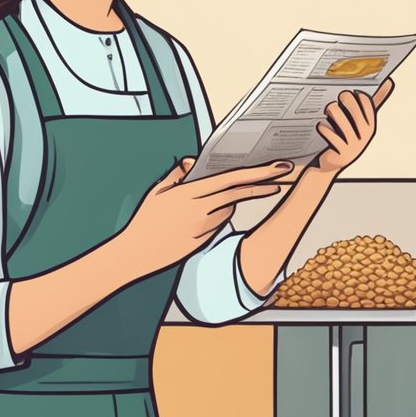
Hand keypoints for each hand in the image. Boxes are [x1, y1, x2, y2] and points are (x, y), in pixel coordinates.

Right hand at [118, 157, 292, 273]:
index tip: (276, 169)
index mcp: (189, 193)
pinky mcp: (202, 242)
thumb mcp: (158, 191)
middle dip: (262, 184)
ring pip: (228, 211)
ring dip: (228, 203)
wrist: (134, 254)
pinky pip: (217, 226)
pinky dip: (215, 219)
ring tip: (204, 206)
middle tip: (281, 177)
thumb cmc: (144, 220)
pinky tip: (196, 221)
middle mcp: (200, 210)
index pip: (231, 179)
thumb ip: (177, 175)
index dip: (257, 173)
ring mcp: (202, 228)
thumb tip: (190, 162)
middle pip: (238, 194)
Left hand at [312, 78, 394, 175]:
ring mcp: (354, 146)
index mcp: (370, 125)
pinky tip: (321, 125)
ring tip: (328, 109)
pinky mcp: (342, 153)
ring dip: (332, 111)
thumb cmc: (347, 137)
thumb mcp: (361, 121)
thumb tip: (388, 82)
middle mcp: (365, 136)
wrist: (333, 162)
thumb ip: (372, 104)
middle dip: (344, 100)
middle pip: (354, 110)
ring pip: (341, 120)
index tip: (350, 92)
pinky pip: (331, 134)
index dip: (357, 95)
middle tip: (338, 98)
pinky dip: (324, 127)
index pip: (368, 103)